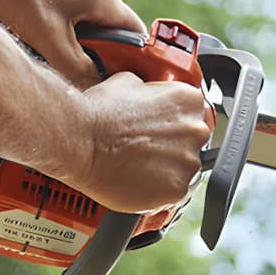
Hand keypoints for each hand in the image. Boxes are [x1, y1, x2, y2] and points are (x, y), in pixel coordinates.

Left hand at [0, 0, 142, 83]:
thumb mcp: (51, 40)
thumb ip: (78, 68)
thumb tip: (96, 93)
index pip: (137, 37)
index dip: (137, 63)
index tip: (127, 87)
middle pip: (110, 40)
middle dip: (101, 65)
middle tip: (88, 89)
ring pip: (83, 38)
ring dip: (74, 58)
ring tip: (60, 75)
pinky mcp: (48, 2)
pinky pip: (62, 32)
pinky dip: (56, 49)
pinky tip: (39, 60)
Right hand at [67, 72, 216, 212]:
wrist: (80, 141)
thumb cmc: (98, 113)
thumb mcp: (126, 82)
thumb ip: (149, 90)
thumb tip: (148, 93)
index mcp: (188, 100)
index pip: (191, 115)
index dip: (172, 125)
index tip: (159, 132)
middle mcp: (195, 130)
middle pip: (191, 143)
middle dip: (171, 147)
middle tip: (144, 150)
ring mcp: (188, 162)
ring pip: (184, 170)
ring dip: (166, 170)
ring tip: (138, 167)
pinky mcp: (177, 189)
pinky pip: (174, 192)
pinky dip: (158, 190)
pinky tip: (138, 181)